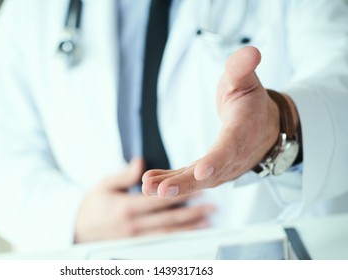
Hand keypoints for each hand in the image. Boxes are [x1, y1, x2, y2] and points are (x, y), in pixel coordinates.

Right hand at [74, 158, 213, 242]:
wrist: (76, 228)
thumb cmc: (90, 205)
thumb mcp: (104, 185)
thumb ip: (125, 175)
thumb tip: (140, 162)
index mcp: (127, 207)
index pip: (160, 200)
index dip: (181, 195)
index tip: (198, 188)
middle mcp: (134, 225)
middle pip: (169, 219)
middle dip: (192, 213)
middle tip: (211, 207)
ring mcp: (136, 237)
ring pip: (168, 232)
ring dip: (189, 227)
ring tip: (207, 222)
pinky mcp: (136, 243)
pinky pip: (160, 241)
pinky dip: (177, 237)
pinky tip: (188, 233)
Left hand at [142, 46, 280, 198]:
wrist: (263, 127)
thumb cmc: (251, 102)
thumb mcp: (247, 81)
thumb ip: (242, 69)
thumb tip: (249, 52)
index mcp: (243, 132)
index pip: (229, 148)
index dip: (216, 160)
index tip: (201, 171)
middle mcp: (233, 157)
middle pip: (209, 174)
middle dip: (184, 183)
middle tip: (159, 191)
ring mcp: (222, 168)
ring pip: (197, 181)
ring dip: (173, 186)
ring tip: (146, 188)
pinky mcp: (210, 172)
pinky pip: (189, 178)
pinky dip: (170, 181)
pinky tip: (149, 182)